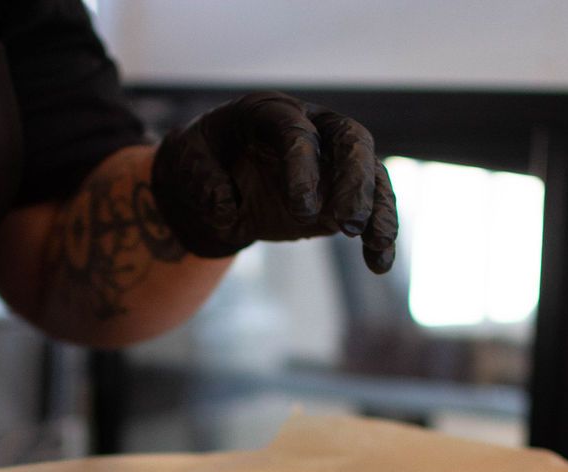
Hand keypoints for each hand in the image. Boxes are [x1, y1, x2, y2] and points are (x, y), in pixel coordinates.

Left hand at [149, 91, 397, 273]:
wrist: (216, 179)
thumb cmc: (202, 161)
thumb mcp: (188, 164)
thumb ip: (203, 181)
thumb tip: (226, 206)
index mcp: (270, 112)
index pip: (296, 131)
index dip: (303, 167)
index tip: (302, 210)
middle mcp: (312, 127)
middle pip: (350, 141)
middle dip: (355, 181)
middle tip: (347, 224)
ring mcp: (332, 160)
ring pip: (371, 174)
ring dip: (379, 210)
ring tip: (378, 245)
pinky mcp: (342, 193)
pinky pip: (371, 208)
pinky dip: (378, 236)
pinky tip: (380, 264)